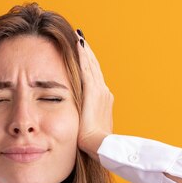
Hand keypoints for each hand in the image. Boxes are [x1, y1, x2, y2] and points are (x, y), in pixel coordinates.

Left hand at [75, 31, 113, 159]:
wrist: (100, 145)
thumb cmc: (93, 142)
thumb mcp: (89, 127)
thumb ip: (84, 119)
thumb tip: (77, 121)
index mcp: (103, 99)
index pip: (94, 77)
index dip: (89, 64)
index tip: (83, 53)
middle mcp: (104, 92)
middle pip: (94, 67)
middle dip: (88, 53)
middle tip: (80, 38)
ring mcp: (100, 91)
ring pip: (91, 65)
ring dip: (85, 50)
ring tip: (79, 37)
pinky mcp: (93, 92)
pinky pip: (87, 69)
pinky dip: (83, 56)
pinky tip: (78, 45)